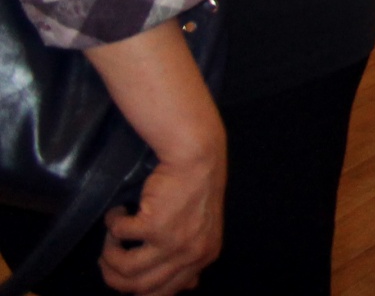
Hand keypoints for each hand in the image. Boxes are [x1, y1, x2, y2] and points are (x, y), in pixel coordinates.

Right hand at [99, 150, 223, 295]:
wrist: (197, 155)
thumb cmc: (197, 188)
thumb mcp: (205, 230)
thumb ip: (193, 259)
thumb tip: (188, 288)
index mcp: (204, 257)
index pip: (164, 293)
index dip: (138, 291)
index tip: (123, 280)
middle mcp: (191, 254)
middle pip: (140, 288)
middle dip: (114, 278)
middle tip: (106, 261)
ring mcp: (173, 241)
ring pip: (125, 270)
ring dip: (109, 255)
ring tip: (111, 238)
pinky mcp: (155, 225)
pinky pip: (120, 236)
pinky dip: (112, 224)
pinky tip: (118, 212)